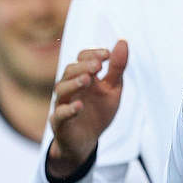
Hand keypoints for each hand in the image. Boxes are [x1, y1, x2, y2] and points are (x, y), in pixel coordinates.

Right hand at [47, 41, 127, 179]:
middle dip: (83, 66)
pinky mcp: (60, 123)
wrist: (87, 140)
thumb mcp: (112, 89)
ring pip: (62, 90)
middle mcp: (70, 88)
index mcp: (82, 77)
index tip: (107, 54)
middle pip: (69, 71)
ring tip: (88, 79)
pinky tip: (79, 106)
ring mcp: (63, 104)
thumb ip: (117, 68)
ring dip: (74, 83)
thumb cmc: (98, 111)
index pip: (81, 59)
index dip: (92, 54)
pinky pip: (60, 115)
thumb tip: (123, 42)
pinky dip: (68, 110)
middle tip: (98, 65)